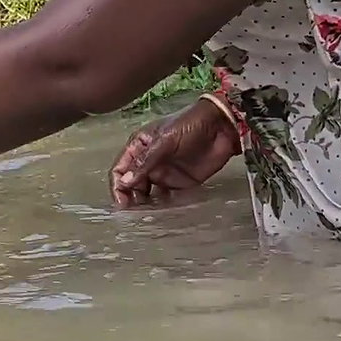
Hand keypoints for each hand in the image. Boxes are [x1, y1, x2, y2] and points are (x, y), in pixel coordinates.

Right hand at [110, 97, 239, 208]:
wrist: (221, 128)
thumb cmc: (190, 125)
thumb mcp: (164, 140)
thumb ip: (145, 162)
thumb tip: (125, 182)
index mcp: (139, 147)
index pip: (120, 168)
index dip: (118, 184)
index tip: (122, 201)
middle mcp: (148, 161)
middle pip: (131, 182)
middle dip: (130, 196)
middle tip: (134, 211)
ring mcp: (164, 172)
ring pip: (147, 191)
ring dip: (145, 203)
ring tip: (147, 214)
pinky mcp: (180, 182)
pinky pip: (166, 197)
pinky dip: (163, 205)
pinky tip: (164, 212)